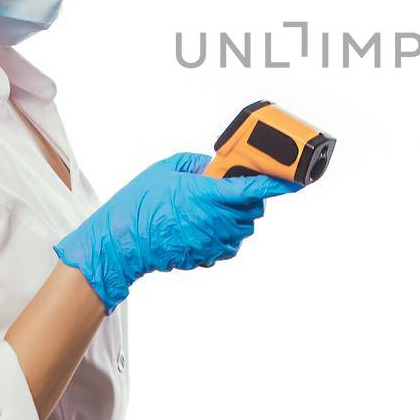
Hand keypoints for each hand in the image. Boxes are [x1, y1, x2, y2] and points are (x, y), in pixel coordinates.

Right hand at [54, 152, 301, 313]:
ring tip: (210, 207)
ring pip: (244, 227)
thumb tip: (217, 167)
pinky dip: (224, 233)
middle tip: (227, 187)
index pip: (254, 188)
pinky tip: (203, 225)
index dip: (279, 184)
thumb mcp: (168, 168)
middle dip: (249, 196)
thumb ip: (199, 163)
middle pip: (254, 208)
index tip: (296, 181)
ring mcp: (214, 241)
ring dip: (236, 215)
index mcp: (209, 194)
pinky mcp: (208, 256)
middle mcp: (216, 220)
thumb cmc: (141, 204)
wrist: (123, 242)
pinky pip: (230, 243)